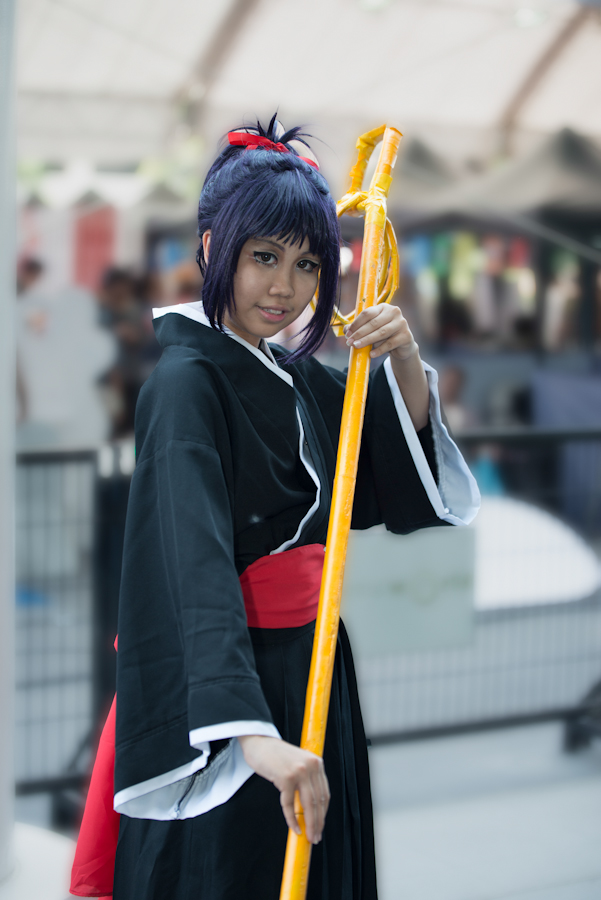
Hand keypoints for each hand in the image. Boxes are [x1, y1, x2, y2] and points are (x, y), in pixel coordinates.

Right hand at [238, 735, 329, 843]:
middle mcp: (311, 766)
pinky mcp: (286, 777)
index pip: (324, 793)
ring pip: (308, 805)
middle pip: (319, 801)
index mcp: (316, 763)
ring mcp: (299, 771)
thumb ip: (306, 781)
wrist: (258, 743)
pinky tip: (294, 828)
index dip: (323, 813)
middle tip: (316, 837)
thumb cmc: (275, 756)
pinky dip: (292, 819)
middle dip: (318, 822)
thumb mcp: (297, 765)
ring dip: (310, 824)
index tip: (320, 826)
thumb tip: (310, 810)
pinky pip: (289, 804)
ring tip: (309, 837)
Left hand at [345, 303, 429, 428]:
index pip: (367, 313)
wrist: (402, 345)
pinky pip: (390, 344)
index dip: (356, 323)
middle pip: (373, 323)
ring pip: (381, 333)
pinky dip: (379, 350)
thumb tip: (346, 330)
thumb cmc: (384, 335)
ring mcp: (402, 323)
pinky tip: (371, 354)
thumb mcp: (372, 330)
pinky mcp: (406, 336)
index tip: (348, 333)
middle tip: (350, 342)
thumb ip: (360, 328)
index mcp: (383, 307)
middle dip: (360, 333)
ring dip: (367, 340)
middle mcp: (394, 312)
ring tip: (357, 346)